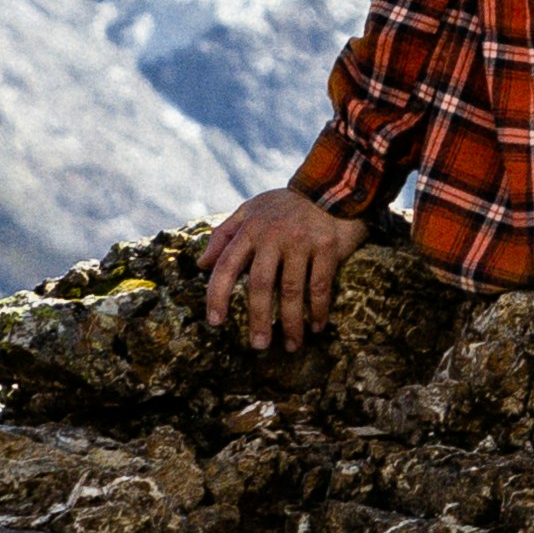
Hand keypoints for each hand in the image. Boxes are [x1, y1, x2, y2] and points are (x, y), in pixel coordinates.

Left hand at [203, 183, 364, 351]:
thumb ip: (224, 234)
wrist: (331, 186)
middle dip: (258, 319)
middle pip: (261, 285)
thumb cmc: (285, 204)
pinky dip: (318, 310)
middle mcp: (274, 235)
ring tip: (290, 346)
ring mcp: (302, 242)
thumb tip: (201, 265)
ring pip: (292, 291)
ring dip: (291, 323)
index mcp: (251, 229)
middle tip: (258, 345)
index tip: (215, 321)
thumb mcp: (251, 210)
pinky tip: (316, 327)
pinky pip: (320, 286)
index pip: (227, 265)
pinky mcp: (327, 247)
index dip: (217, 295)